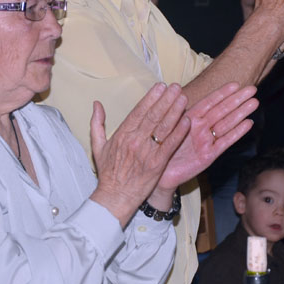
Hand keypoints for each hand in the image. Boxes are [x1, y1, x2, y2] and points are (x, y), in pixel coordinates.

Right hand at [89, 83, 190, 226]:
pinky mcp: (157, 164)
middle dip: (166, 100)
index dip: (151, 98)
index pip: (139, 111)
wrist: (114, 197)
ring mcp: (147, 152)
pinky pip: (170, 146)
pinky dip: (179, 133)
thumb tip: (96, 104)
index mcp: (122, 134)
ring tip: (183, 99)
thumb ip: (97, 123)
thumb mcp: (97, 146)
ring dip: (175, 112)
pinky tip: (186, 122)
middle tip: (176, 87)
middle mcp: (135, 141)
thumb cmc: (107, 173)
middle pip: (153, 116)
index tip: (160, 86)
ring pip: (163, 128)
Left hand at [155, 82, 257, 191]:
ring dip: (240, 113)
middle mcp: (200, 128)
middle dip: (237, 100)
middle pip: (222, 111)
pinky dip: (236, 133)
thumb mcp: (168, 126)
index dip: (221, 93)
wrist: (159, 172)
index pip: (208, 102)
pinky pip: (224, 142)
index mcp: (189, 118)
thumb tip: (179, 92)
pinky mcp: (209, 155)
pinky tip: (248, 123)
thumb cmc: (161, 147)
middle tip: (252, 89)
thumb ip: (177, 113)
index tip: (235, 84)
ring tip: (254, 102)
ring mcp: (206, 141)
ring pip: (226, 124)